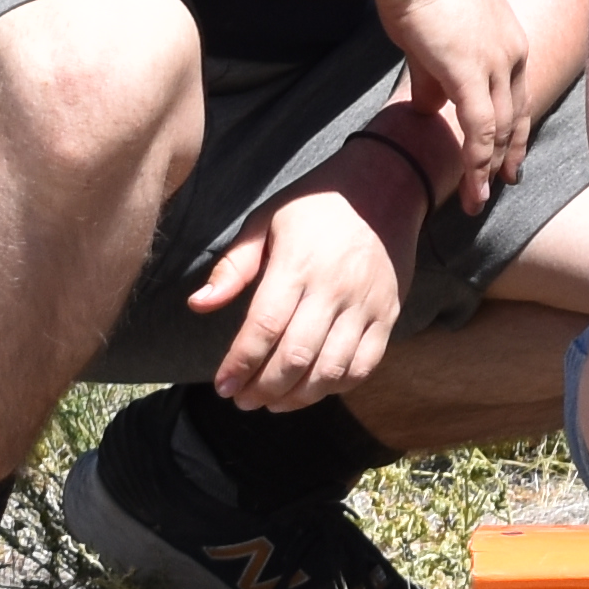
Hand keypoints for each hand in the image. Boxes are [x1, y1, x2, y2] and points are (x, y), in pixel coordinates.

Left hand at [186, 168, 415, 408]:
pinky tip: (314, 389)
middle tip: (242, 399)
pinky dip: (337, 386)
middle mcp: (334, 289)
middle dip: (264, 388)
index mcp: (298, 266)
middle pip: (296, 357)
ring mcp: (366, 304)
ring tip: (273, 402)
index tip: (222, 386)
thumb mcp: (266, 222)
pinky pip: (365, 364)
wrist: (386, 186)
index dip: (240, 365)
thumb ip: (233, 266)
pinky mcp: (390, 313)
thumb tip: (198, 305)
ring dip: (298, 397)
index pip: (264, 328)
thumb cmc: (316, 206)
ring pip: (331, 369)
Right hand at [374, 0, 537, 202]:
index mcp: (510, 41)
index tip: (507, 155)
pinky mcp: (471, 71)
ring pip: (501, 129)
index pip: (517, 96)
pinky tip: (471, 183)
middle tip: (505, 183)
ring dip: (490, 169)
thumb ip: (435, 76)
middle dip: (511, 154)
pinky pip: (479, 127)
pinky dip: (477, 159)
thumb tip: (432, 109)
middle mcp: (513, 54)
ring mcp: (496, 63)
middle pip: (517, 116)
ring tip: (479, 199)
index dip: (512, 129)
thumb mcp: (434, 38)